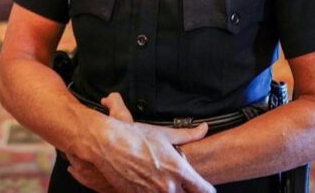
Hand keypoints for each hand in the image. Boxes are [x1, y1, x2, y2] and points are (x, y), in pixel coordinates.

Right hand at [68, 92, 214, 192]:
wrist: (108, 146)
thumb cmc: (136, 137)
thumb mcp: (164, 134)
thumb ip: (187, 135)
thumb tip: (204, 129)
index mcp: (178, 170)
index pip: (204, 190)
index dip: (206, 188)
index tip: (205, 187)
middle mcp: (167, 187)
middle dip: (187, 191)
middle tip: (184, 185)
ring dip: (170, 192)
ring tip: (163, 182)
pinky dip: (153, 192)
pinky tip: (150, 185)